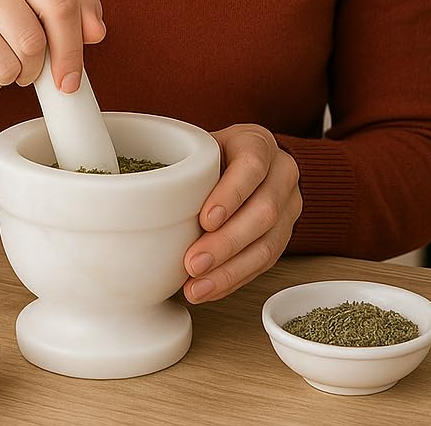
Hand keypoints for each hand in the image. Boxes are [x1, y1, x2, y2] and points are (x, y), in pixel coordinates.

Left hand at [182, 124, 301, 303]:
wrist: (245, 161)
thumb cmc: (216, 154)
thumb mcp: (201, 146)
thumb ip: (183, 162)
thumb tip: (142, 192)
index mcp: (258, 143)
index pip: (252, 165)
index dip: (231, 194)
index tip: (205, 220)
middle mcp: (282, 172)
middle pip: (264, 210)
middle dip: (227, 242)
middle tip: (192, 263)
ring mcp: (289, 205)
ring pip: (269, 243)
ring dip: (230, 269)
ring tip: (197, 286)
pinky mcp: (285, 234)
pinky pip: (265, 262)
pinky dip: (235, 278)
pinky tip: (210, 288)